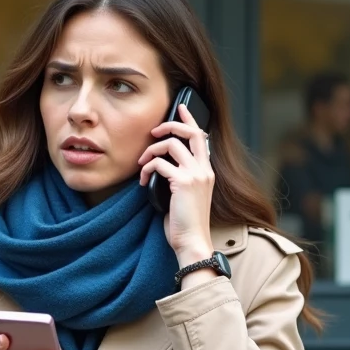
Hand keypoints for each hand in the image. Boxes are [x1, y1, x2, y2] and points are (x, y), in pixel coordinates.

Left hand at [138, 103, 215, 264]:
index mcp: (206, 172)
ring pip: (171, 144)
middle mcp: (204, 170)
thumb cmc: (185, 224)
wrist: (192, 242)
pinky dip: (146, 169)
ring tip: (142, 164)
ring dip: (151, 151)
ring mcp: (195, 175)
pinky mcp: (182, 182)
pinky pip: (159, 164)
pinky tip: (143, 182)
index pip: (201, 137)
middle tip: (153, 131)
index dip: (190, 120)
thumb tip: (161, 164)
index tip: (180, 108)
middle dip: (169, 126)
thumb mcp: (186, 196)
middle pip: (190, 132)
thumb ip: (181, 177)